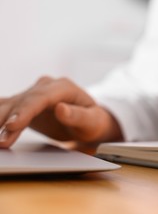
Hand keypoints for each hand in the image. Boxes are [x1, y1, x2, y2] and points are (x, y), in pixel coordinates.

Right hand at [0, 76, 122, 147]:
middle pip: (22, 101)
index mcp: (64, 87)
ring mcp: (34, 94)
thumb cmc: (93, 122)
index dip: (25, 111)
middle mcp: (46, 87)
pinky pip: (7, 108)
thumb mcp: (92, 121)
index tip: (12, 126)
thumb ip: (78, 115)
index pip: (40, 98)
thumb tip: (61, 108)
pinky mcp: (25, 103)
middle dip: (7, 120)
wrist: (88, 121)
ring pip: (11, 105)